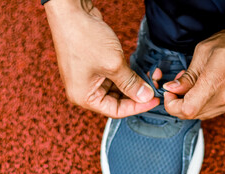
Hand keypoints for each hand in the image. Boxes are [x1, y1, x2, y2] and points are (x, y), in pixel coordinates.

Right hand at [45, 0, 158, 117]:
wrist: (71, 11)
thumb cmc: (83, 37)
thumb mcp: (113, 65)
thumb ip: (131, 83)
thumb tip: (145, 96)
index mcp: (84, 97)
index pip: (116, 111)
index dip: (137, 107)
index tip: (153, 101)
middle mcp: (84, 90)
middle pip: (116, 101)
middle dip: (135, 95)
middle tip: (153, 89)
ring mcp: (89, 78)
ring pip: (116, 88)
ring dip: (132, 84)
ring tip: (148, 79)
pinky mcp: (94, 66)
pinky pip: (113, 77)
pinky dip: (126, 75)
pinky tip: (138, 72)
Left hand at [162, 15, 224, 119]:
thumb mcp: (205, 51)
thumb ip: (188, 75)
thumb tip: (173, 87)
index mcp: (215, 84)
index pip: (186, 110)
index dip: (171, 104)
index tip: (169, 92)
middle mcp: (224, 100)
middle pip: (191, 115)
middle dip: (177, 103)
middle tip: (177, 86)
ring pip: (201, 114)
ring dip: (189, 104)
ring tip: (190, 84)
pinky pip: (211, 110)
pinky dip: (201, 103)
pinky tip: (202, 89)